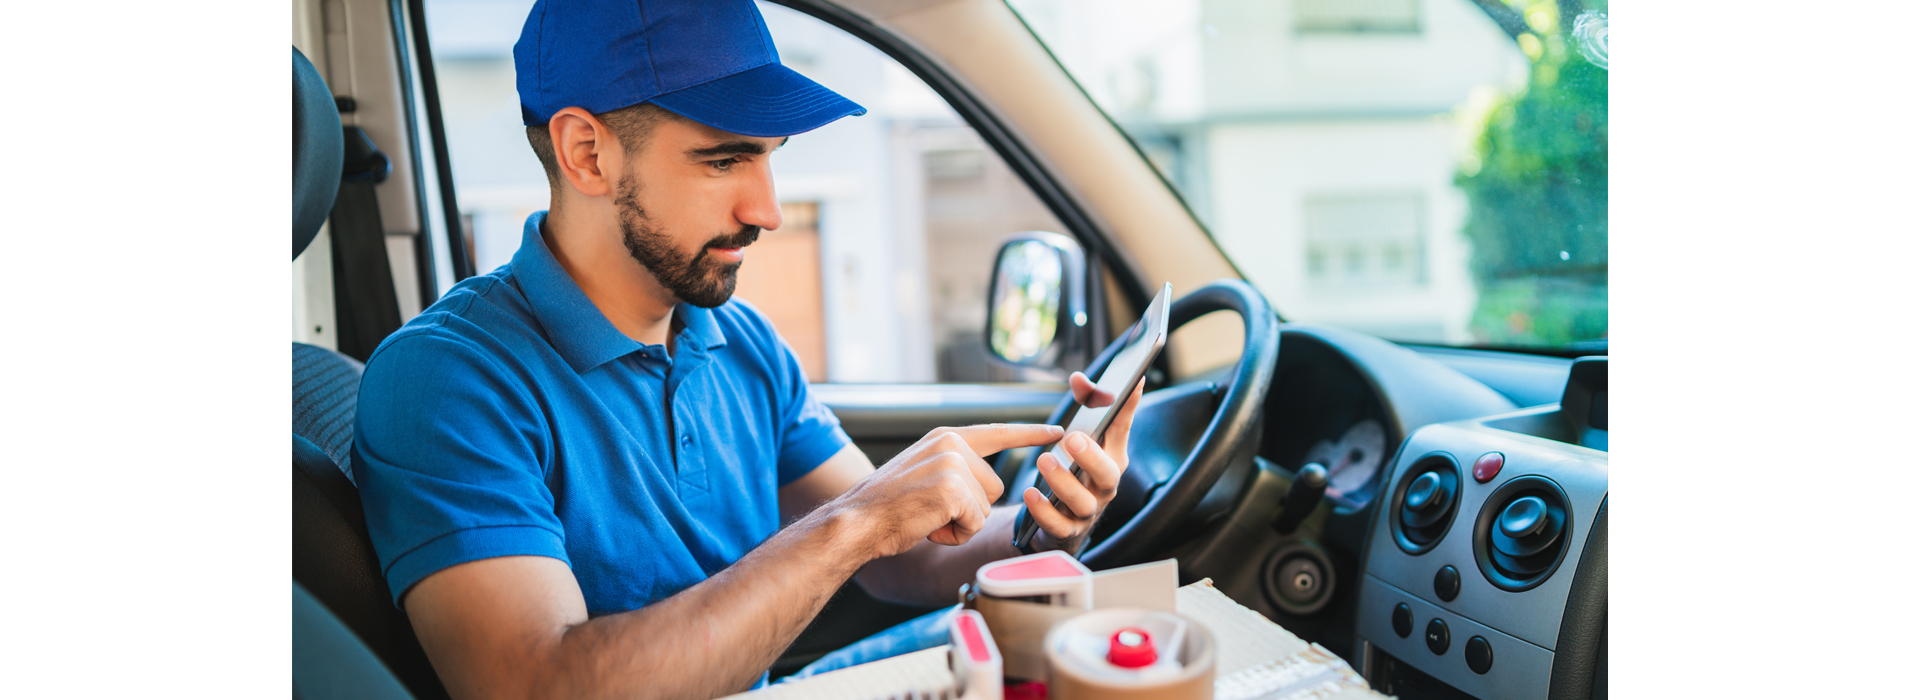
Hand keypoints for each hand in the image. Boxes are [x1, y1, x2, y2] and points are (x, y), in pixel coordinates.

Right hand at [834, 423, 1064, 557]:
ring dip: (962, 523)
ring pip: (986, 507)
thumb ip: (955, 468)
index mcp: (944, 437)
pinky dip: (955, 534)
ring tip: (928, 518)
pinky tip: (929, 527)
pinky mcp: (953, 488)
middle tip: (932, 511)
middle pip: (995, 487)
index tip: (1058, 433)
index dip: (1031, 434)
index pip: (998, 432)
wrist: (858, 520)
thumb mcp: (925, 473)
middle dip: (970, 509)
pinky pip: (974, 522)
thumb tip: (989, 485)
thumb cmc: (888, 507)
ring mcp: (952, 464)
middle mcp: (951, 444)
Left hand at [1023, 372, 1142, 550]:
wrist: (1061, 519)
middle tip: (1073, 438)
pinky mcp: (1067, 530)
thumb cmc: (1074, 471)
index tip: (1134, 381)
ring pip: (1082, 501)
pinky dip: (1044, 510)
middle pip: (1108, 474)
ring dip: (1063, 481)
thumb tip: (1079, 378)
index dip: (1129, 406)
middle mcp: (1104, 486)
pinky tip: (1031, 494)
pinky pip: (1059, 524)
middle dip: (1092, 456)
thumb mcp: (1079, 437)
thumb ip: (1083, 405)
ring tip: (1044, 460)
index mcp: (1111, 458)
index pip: (1122, 430)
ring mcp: (1087, 510)